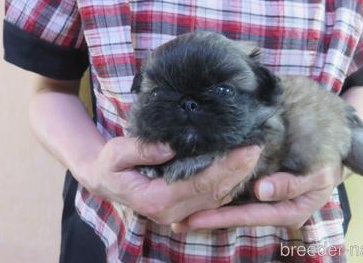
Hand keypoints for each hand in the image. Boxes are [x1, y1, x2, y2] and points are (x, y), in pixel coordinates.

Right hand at [76, 137, 262, 224]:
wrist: (104, 180)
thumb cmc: (110, 165)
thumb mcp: (116, 153)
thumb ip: (141, 150)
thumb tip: (170, 147)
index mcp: (155, 199)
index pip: (199, 183)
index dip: (226, 167)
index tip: (246, 149)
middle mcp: (170, 212)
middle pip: (213, 193)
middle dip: (239, 171)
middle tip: (258, 148)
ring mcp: (177, 214)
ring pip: (216, 199)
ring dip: (237, 178)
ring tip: (254, 155)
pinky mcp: (182, 209)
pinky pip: (211, 200)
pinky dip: (228, 185)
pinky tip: (240, 169)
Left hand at [172, 164, 344, 231]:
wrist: (331, 145)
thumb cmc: (326, 159)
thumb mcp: (317, 173)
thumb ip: (291, 184)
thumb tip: (260, 192)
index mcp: (288, 212)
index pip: (249, 216)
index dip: (223, 217)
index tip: (196, 217)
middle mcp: (273, 209)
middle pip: (236, 215)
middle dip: (209, 218)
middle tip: (180, 220)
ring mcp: (264, 199)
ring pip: (232, 206)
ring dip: (207, 208)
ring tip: (180, 213)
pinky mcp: (257, 186)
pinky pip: (235, 193)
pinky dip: (216, 194)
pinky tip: (194, 194)